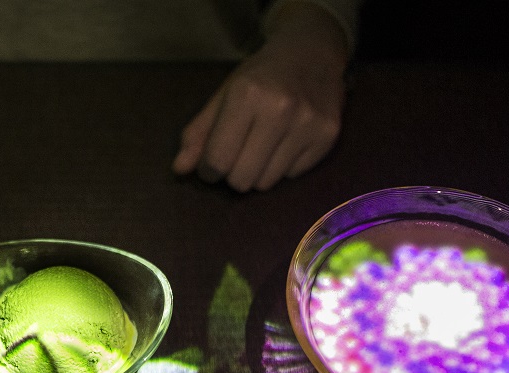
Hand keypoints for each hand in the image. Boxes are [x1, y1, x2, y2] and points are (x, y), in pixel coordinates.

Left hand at [173, 3, 348, 191]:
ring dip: (258, 172)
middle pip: (242, 179)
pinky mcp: (328, 137)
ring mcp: (308, 124)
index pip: (217, 160)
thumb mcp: (224, 95)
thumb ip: (200, 132)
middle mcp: (281, 109)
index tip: (211, 164)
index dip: (209, 169)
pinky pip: (292, 176)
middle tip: (237, 155)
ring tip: (262, 146)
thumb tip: (180, 169)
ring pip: (267, 183)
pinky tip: (285, 142)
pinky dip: (283, 166)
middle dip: (233, 174)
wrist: (312, 53)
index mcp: (247, 95)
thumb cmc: (261, 76)